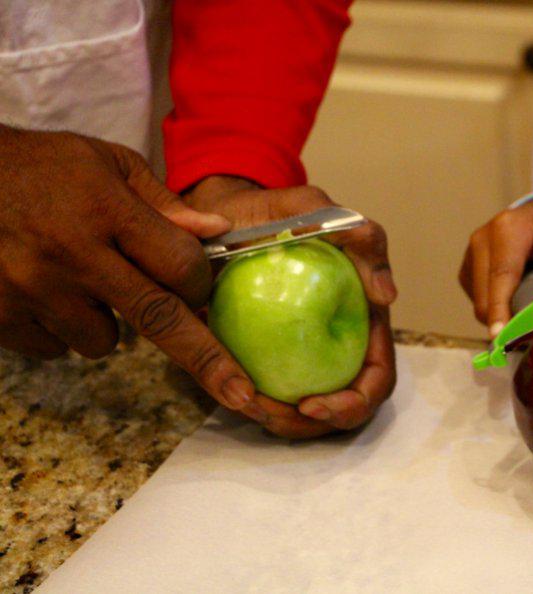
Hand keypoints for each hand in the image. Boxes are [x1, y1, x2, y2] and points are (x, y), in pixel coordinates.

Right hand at [0, 126, 269, 418]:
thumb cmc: (38, 165)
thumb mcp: (106, 162)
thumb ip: (162, 203)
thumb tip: (217, 233)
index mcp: (106, 210)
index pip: (181, 266)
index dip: (200, 282)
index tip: (200, 285)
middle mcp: (72, 254)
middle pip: (158, 319)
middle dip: (207, 361)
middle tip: (242, 395)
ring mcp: (31, 290)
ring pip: (102, 342)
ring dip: (107, 323)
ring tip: (80, 280)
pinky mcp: (0, 316)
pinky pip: (55, 349)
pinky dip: (60, 329)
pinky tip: (44, 290)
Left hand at [185, 176, 397, 437]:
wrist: (213, 215)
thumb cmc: (269, 212)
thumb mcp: (314, 207)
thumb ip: (361, 236)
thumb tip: (388, 297)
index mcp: (361, 320)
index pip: (376, 379)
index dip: (353, 403)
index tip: (311, 404)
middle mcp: (336, 345)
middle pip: (342, 409)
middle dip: (311, 424)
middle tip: (270, 412)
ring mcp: (300, 356)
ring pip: (304, 415)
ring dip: (279, 421)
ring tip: (247, 403)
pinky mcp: (263, 360)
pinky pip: (266, 397)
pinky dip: (253, 405)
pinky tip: (232, 393)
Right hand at [459, 198, 532, 337]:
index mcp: (508, 229)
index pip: (501, 275)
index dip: (500, 308)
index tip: (500, 335)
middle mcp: (481, 239)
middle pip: (486, 296)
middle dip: (504, 320)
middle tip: (530, 334)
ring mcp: (469, 255)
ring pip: (479, 303)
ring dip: (499, 317)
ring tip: (525, 312)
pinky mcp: (465, 269)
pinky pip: (477, 301)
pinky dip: (494, 310)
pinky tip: (513, 301)